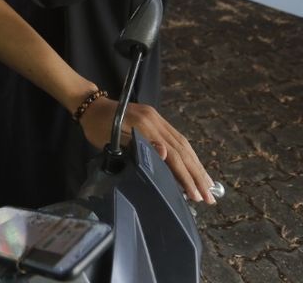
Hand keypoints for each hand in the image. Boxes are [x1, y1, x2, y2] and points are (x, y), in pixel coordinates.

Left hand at [80, 97, 215, 204]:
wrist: (92, 106)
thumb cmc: (97, 126)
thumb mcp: (112, 139)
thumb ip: (139, 146)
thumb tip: (165, 154)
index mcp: (146, 126)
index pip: (172, 155)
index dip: (185, 176)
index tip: (196, 195)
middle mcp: (156, 121)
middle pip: (183, 150)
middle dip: (197, 175)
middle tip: (210, 197)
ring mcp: (158, 119)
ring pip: (184, 144)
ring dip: (197, 166)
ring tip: (208, 185)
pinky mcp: (157, 119)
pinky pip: (178, 139)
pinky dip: (188, 155)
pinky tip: (195, 166)